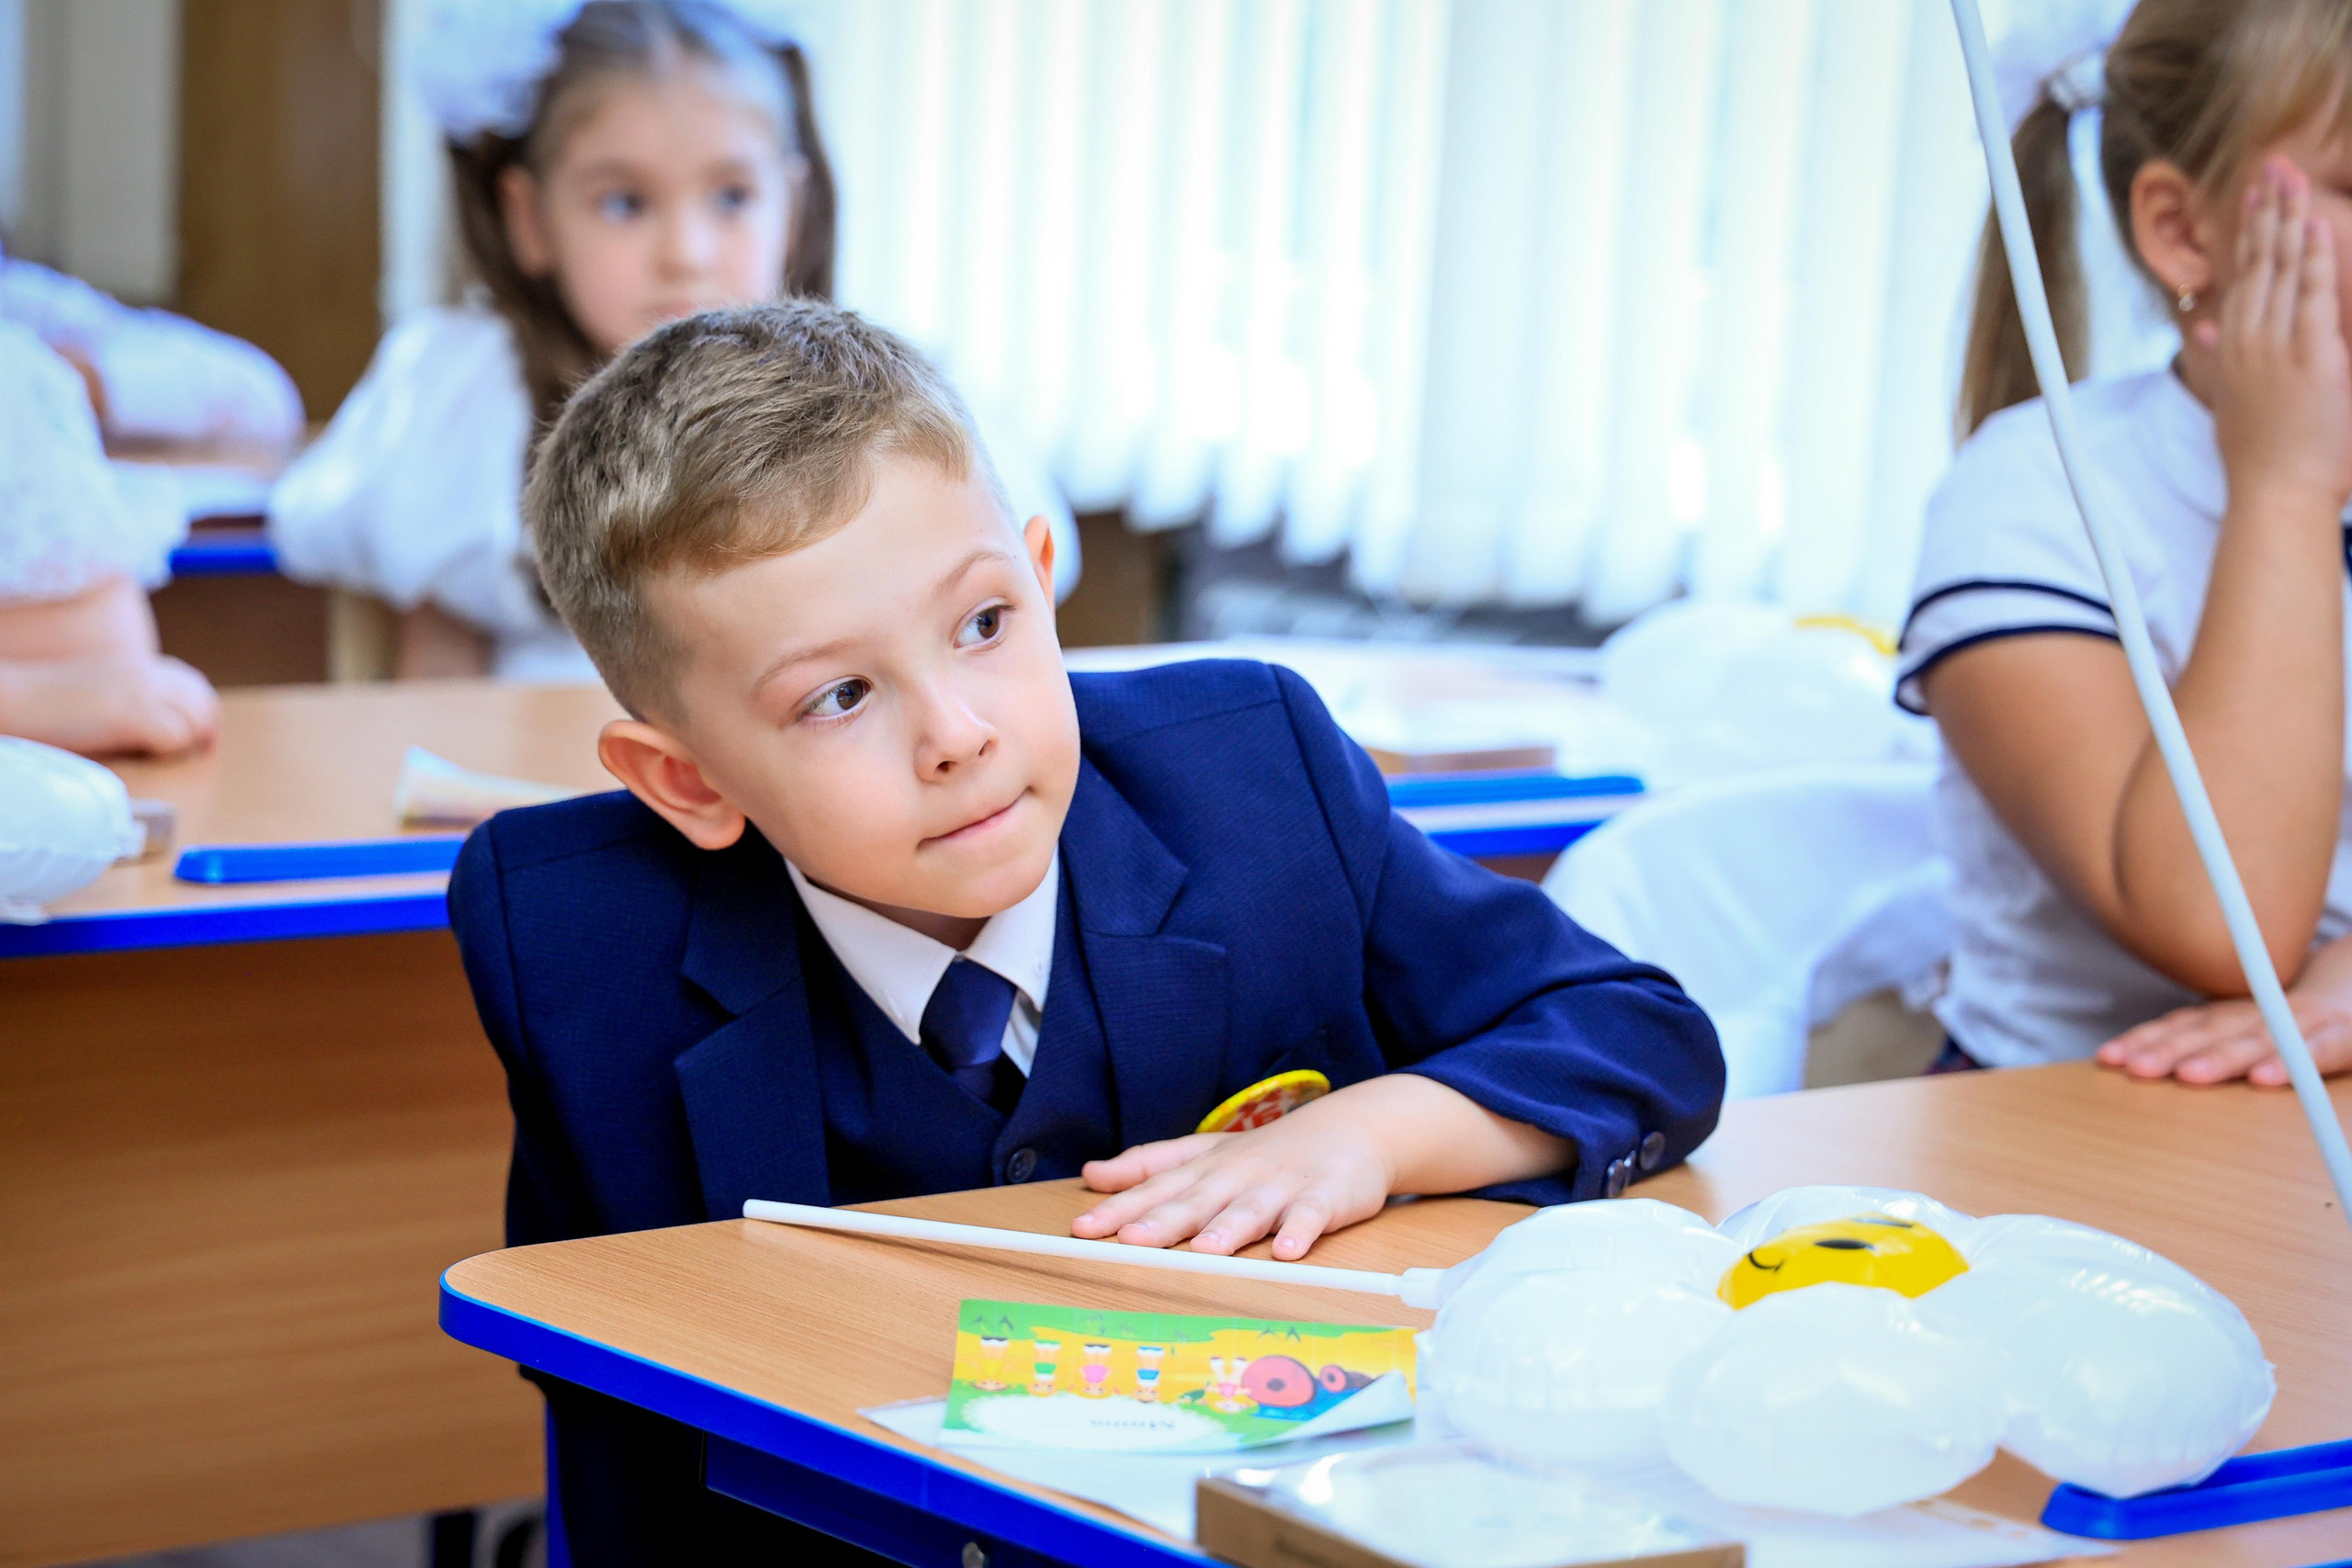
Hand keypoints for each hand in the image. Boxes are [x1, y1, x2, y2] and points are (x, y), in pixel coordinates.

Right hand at [0, 654, 220, 756]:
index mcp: (138, 665)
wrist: (13, 697)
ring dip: (188, 741)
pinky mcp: (130, 713)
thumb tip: (159, 726)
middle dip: (207, 730)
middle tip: (201, 755)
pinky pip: (175, 737)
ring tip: (166, 756)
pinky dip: (169, 751)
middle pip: (203, 700)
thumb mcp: (99, 691)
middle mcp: (145, 673)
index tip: (200, 736)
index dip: (203, 711)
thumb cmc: (47, 703)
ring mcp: (140, 691)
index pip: (193, 683)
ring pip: (196, 719)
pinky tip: (145, 756)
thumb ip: (131, 698)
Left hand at [1073, 1098, 1393, 1260]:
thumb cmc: (1268, 1150)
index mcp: (1206, 1168)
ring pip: (1251, 1209)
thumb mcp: (1205, 1152)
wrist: (1351, 1127)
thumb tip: (1091, 1174)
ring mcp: (1282, 1185)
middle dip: (1164, 1222)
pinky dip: (1301, 1231)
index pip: (1157, 1189)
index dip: (1120, 1209)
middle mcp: (1238, 1175)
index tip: (1083, 1229)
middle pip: (1197, 1201)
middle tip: (1131, 1241)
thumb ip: (1150, 1166)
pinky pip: (1312, 1216)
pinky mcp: (1326, 1196)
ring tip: (1204, 1250)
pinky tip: (1287, 1252)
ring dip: (1228, 1229)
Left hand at [2097, 979, 2351, 1086]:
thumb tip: (2139, 1058)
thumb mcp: (2243, 1024)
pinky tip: (2264, 1079)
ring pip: (2255, 1039)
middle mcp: (2259, 1013)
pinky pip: (2314, 1052)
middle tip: (2137, 1069)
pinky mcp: (2341, 1037)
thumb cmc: (2292, 1019)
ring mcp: (2300, 1023)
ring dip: (2220, 1058)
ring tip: (2189, 1076)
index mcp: (2231, 1013)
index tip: (2109, 1058)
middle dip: (2169, 1051)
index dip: (2144, 1039)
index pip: (2180, 1025)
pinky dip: (2290, 1064)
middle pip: (2208, 1032)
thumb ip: (2202, 1037)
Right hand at [2201, 157, 2351, 515]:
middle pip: (2256, 264)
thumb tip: (2199, 324)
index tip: (2254, 196)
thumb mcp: (2231, 403)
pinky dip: (2312, 259)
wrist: (2274, 496)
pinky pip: (2311, 298)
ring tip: (2290, 179)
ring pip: (2280, 271)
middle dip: (2265, 212)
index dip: (2248, 232)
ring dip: (2287, 221)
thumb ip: (2216, 356)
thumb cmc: (2261, 460)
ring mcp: (2276, 348)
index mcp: (2234, 349)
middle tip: (2271, 166)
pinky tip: (2313, 226)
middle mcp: (2248, 341)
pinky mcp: (2310, 359)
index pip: (2242, 278)